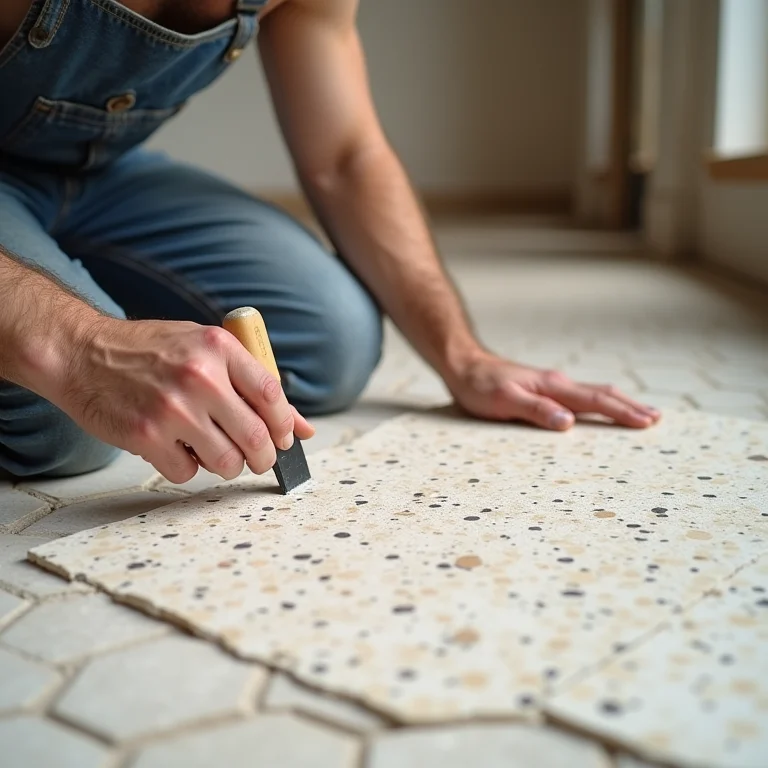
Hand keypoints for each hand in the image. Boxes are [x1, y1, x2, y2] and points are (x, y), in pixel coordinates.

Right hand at [55, 318, 314, 482]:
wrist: (81, 352)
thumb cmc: (148, 351)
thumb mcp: (204, 349)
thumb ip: (253, 383)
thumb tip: (302, 428)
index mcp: (218, 348)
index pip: (272, 396)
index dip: (285, 425)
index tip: (283, 439)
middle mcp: (200, 376)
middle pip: (257, 437)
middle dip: (263, 456)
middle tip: (256, 458)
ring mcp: (172, 408)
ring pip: (227, 462)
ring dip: (226, 465)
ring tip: (212, 451)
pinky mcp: (146, 436)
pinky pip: (187, 473)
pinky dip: (187, 467)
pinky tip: (174, 447)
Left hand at [446, 353, 660, 429]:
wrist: (464, 365)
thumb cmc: (480, 386)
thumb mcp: (504, 401)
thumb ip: (536, 411)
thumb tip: (569, 423)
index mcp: (553, 387)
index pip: (595, 401)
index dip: (622, 413)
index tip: (647, 423)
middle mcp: (557, 383)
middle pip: (602, 394)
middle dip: (630, 407)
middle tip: (657, 419)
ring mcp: (552, 385)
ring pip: (594, 393)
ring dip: (619, 403)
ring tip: (640, 413)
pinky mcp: (543, 388)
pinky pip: (580, 396)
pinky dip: (599, 403)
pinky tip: (599, 409)